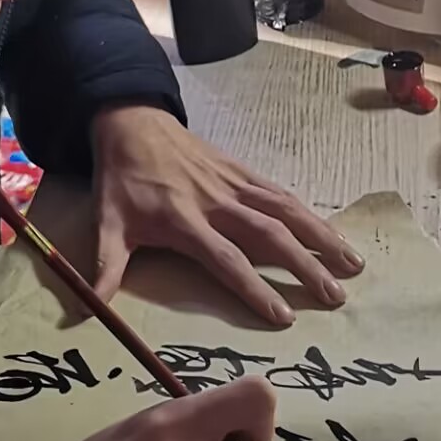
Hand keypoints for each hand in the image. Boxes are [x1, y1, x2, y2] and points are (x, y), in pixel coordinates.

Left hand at [90, 105, 362, 327]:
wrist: (133, 123)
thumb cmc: (122, 181)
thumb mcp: (107, 224)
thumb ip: (105, 268)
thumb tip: (87, 314)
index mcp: (185, 221)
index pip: (227, 260)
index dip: (255, 288)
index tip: (283, 316)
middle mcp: (217, 203)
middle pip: (270, 236)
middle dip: (305, 267)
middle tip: (335, 297)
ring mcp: (235, 184)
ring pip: (286, 210)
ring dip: (321, 236)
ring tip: (352, 264)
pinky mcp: (243, 171)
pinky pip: (281, 193)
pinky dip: (309, 212)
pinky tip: (331, 231)